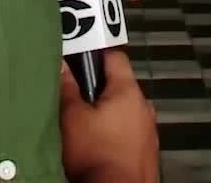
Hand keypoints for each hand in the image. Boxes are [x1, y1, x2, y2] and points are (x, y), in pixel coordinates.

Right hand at [59, 50, 158, 182]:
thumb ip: (67, 88)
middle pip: (120, 84)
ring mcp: (148, 128)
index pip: (114, 56)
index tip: (80, 56)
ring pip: (124, 109)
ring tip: (85, 122)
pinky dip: (115, 132)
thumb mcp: (72, 117)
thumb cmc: (97, 156)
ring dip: (107, 112)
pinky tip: (99, 143)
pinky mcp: (146, 149)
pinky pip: (129, 130)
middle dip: (98, 88)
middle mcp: (144, 106)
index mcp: (128, 91)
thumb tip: (62, 66)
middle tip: (76, 95)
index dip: (95, 54)